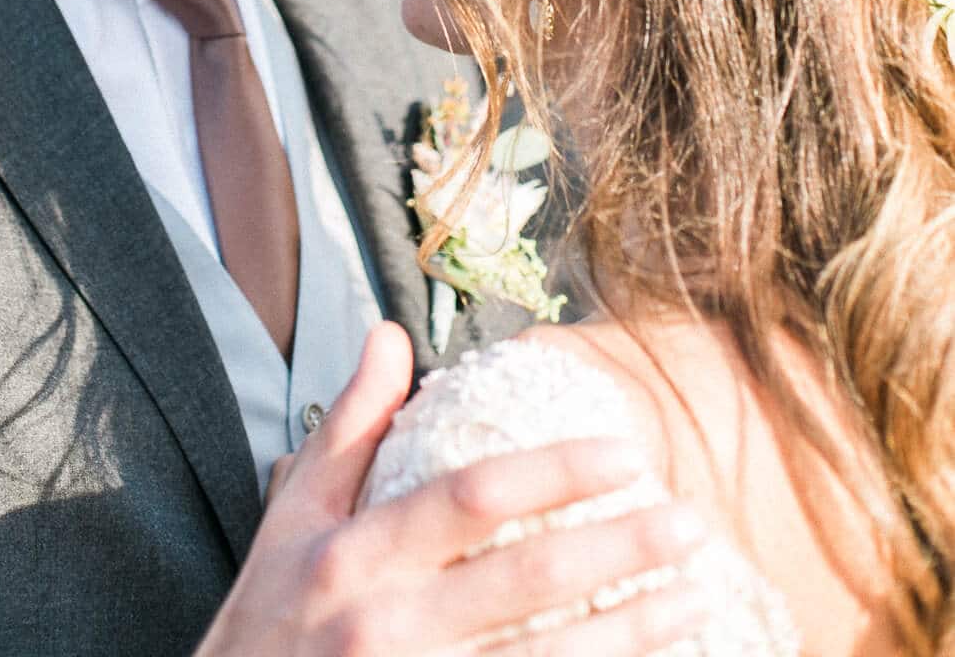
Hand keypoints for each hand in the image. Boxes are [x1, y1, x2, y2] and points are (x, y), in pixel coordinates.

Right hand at [195, 323, 707, 656]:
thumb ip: (348, 428)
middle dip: (619, 549)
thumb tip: (390, 334)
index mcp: (355, 555)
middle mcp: (386, 625)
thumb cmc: (263, 622)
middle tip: (691, 521)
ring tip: (698, 596)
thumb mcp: (290, 520)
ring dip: (632, 630)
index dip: (555, 473)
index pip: (470, 497)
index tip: (626, 453)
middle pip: (526, 579)